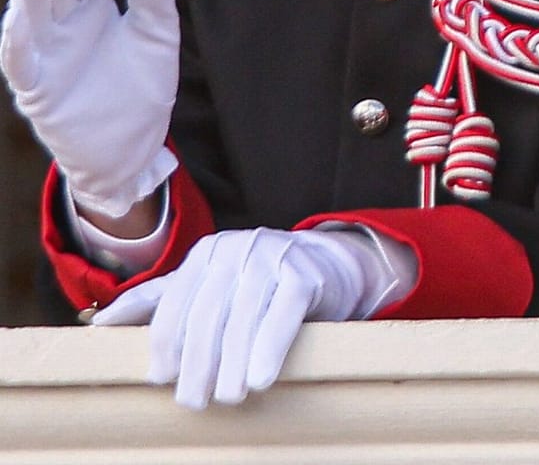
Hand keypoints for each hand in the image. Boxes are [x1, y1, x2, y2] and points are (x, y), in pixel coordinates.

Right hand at [1, 0, 180, 216]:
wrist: (135, 146)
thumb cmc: (143, 87)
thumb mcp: (157, 37)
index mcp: (93, 7)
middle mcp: (64, 26)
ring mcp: (47, 55)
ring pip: (31, 20)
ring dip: (30, 1)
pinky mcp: (36, 87)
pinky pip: (19, 62)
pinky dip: (16, 41)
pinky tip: (19, 22)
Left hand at [90, 226, 409, 408]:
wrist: (325, 263)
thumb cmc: (256, 282)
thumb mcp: (206, 284)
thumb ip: (158, 301)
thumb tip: (101, 325)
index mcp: (205, 253)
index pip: (175, 303)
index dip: (165, 344)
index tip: (162, 380)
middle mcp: (235, 249)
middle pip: (207, 315)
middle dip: (197, 363)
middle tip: (193, 401)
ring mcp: (272, 258)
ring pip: (243, 319)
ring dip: (232, 364)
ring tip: (227, 397)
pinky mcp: (305, 274)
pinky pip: (283, 316)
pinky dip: (269, 350)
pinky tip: (260, 379)